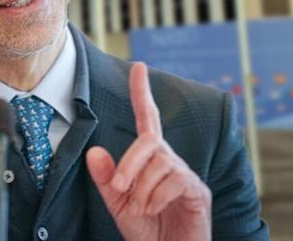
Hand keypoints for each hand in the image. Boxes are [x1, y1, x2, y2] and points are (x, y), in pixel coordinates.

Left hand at [85, 63, 210, 240]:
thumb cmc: (146, 229)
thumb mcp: (117, 205)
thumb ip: (107, 180)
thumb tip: (95, 152)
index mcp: (150, 159)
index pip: (147, 119)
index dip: (142, 93)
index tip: (138, 67)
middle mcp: (169, 160)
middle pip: (149, 141)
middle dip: (129, 162)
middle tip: (119, 189)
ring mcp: (185, 174)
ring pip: (159, 163)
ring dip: (141, 189)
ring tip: (139, 210)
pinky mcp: (197, 191)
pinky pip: (175, 180)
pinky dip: (156, 197)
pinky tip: (153, 210)